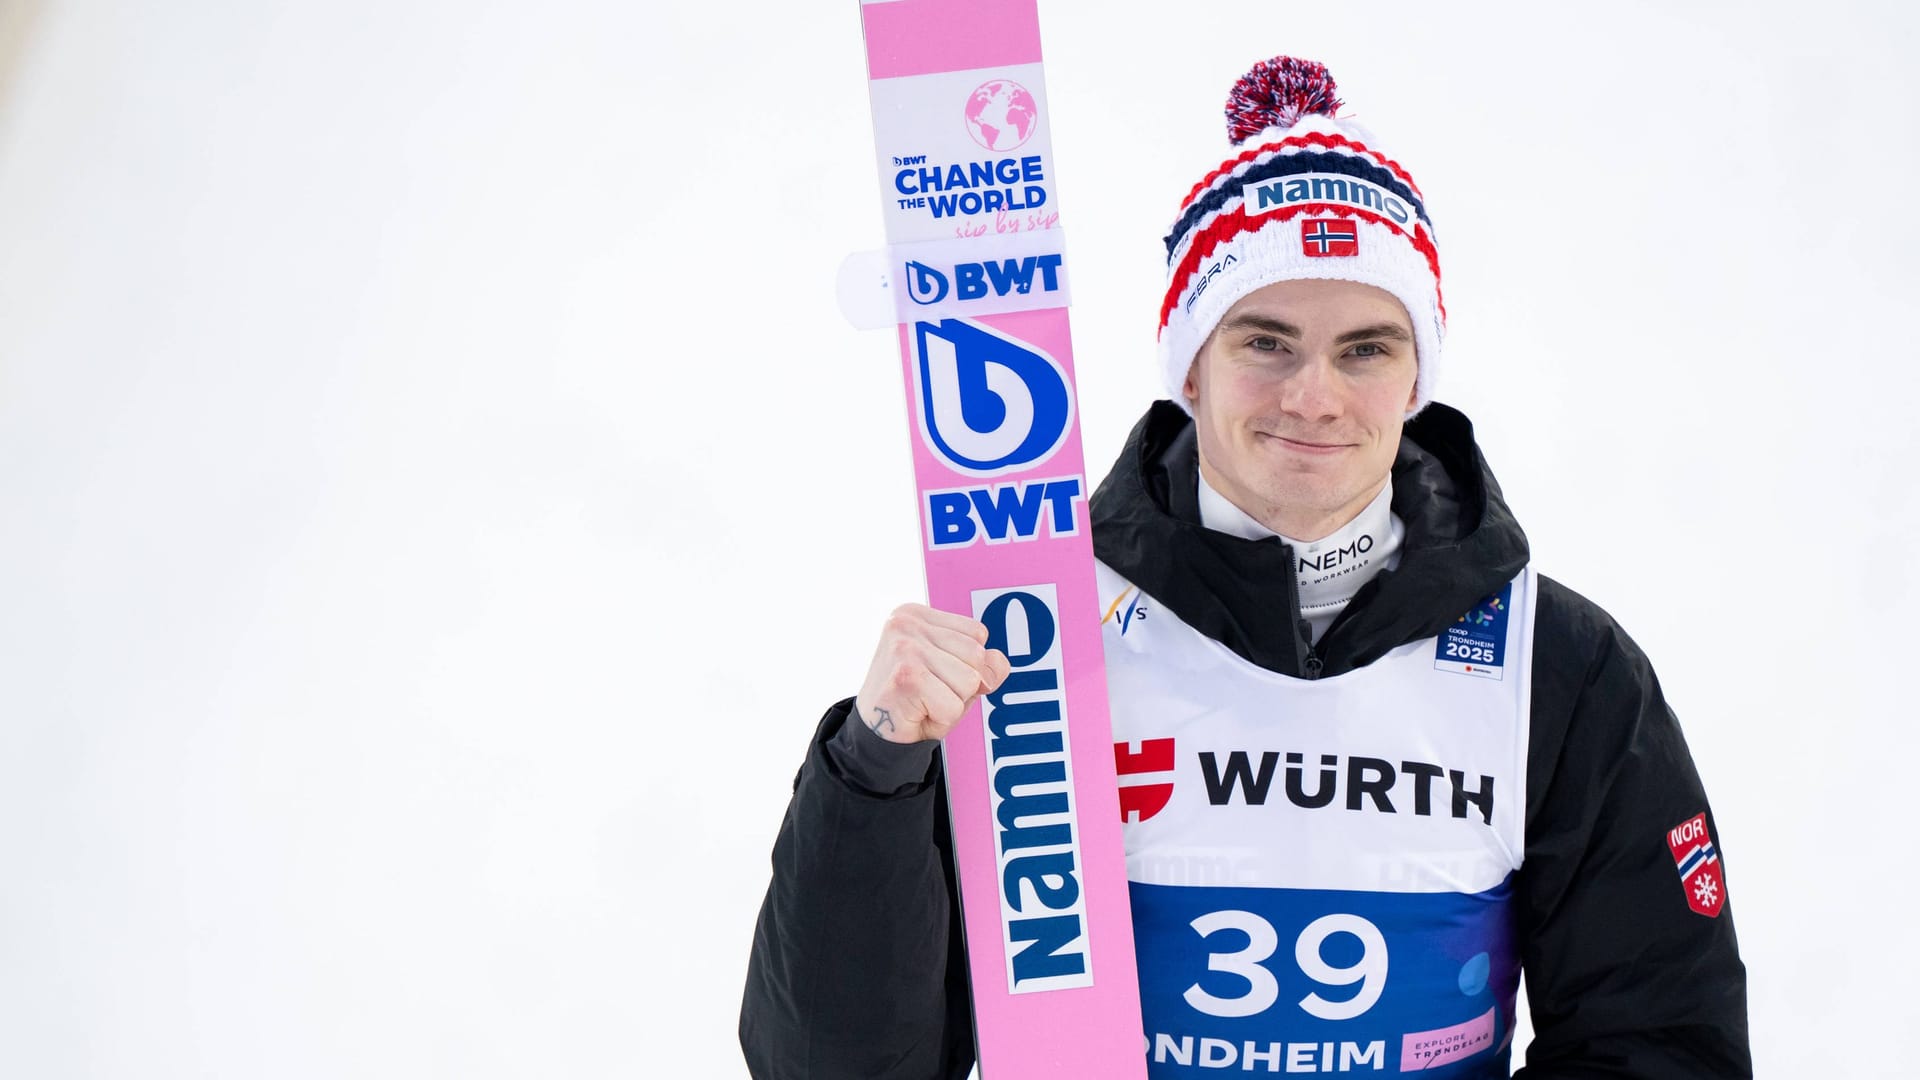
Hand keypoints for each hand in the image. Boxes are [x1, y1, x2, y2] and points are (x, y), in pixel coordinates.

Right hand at [854, 604, 1011, 743]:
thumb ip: (984, 664)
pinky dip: (942, 718)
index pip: (977, 633)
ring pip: (969, 680)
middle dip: (962, 685)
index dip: (966, 664)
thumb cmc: (916, 702)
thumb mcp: (955, 674)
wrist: (876, 735)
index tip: (933, 675)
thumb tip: (997, 664)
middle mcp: (906, 623)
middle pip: (976, 654)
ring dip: (952, 703)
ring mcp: (904, 648)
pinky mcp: (906, 677)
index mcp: (916, 614)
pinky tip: (917, 713)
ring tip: (924, 703)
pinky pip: (954, 705)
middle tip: (929, 693)